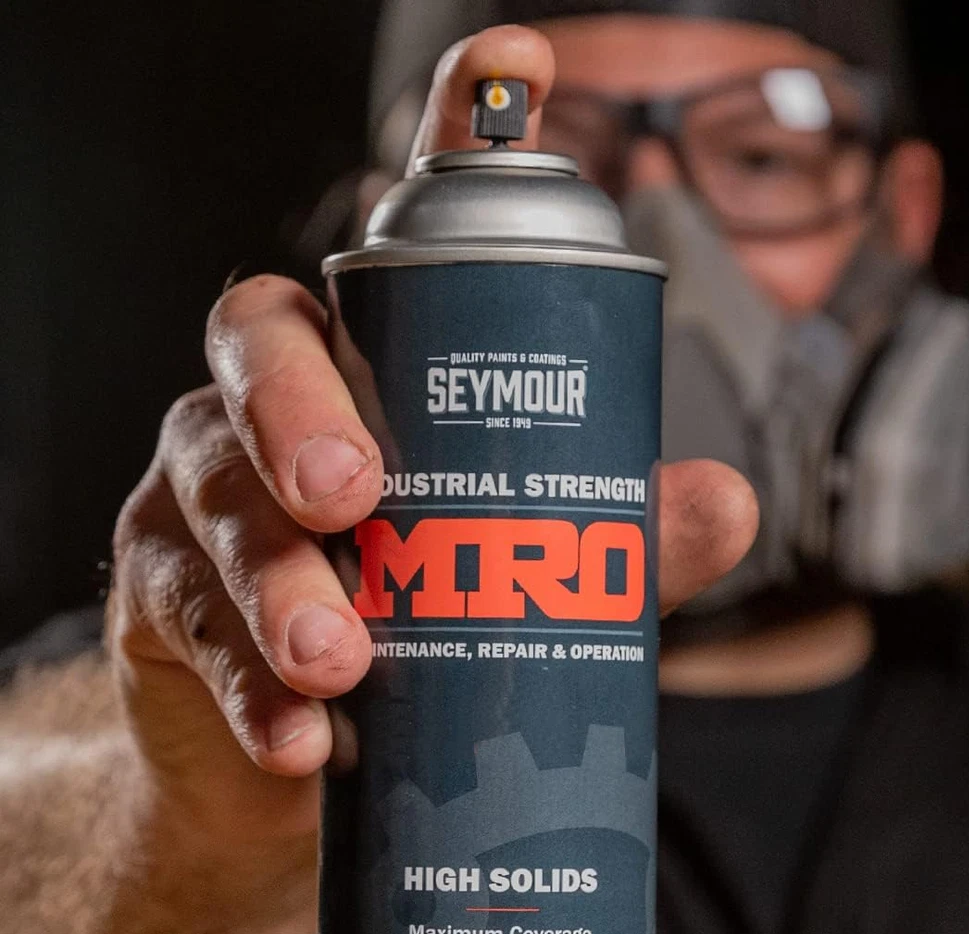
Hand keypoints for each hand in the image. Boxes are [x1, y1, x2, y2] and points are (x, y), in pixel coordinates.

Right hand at [102, 24, 756, 933]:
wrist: (295, 750)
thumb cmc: (416, 631)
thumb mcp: (519, 575)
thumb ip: (612, 541)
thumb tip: (724, 501)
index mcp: (372, 374)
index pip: (401, 238)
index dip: (454, 136)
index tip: (518, 66)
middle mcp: (276, 406)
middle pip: (263, 342)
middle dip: (304, 406)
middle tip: (355, 492)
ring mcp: (205, 493)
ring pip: (215, 491)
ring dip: (279, 575)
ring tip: (341, 657)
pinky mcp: (162, 594)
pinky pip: (189, 618)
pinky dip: (250, 683)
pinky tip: (303, 739)